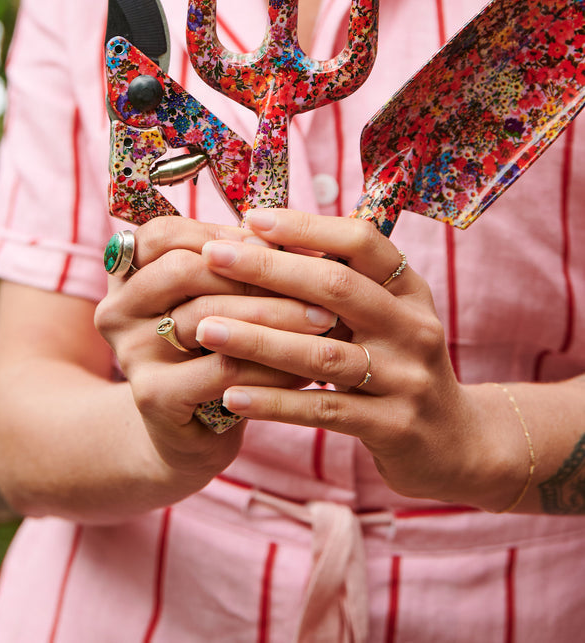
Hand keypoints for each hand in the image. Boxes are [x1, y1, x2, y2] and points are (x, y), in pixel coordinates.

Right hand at [94, 216, 336, 489]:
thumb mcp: (212, 300)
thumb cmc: (210, 351)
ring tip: (323, 320)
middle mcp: (117, 308)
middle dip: (256, 273)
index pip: (164, 234)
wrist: (186, 432)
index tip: (275, 244)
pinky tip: (306, 367)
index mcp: (126, 273)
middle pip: (183, 269)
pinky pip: (222, 370)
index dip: (219, 233)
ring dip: (275, 317)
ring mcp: (130, 353)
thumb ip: (234, 265)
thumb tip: (297, 236)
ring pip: (207, 318)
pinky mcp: (153, 395)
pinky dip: (270, 365)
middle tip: (315, 281)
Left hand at [194, 209, 526, 509]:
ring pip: (322, 352)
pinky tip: (231, 396)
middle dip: (269, 268)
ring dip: (258, 338)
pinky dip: (274, 402)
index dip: (306, 225)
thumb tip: (260, 239)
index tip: (252, 218)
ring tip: (204, 327)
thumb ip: (340, 285)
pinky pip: (324, 409)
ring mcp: (408, 378)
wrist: (457, 443)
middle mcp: (414, 327)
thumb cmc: (398, 366)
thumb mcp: (385, 317)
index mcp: (409, 289)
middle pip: (336, 287)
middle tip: (213, 256)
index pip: (361, 241)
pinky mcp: (394, 426)